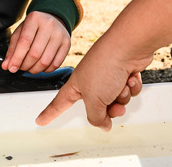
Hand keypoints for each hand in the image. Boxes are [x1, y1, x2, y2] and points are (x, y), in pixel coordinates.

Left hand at [2, 11, 69, 73]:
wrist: (53, 19)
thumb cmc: (34, 27)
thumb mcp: (20, 32)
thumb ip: (12, 49)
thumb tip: (7, 66)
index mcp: (34, 19)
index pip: (24, 42)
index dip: (17, 58)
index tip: (11, 68)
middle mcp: (49, 25)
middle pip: (35, 54)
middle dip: (25, 65)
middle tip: (21, 67)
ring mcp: (60, 34)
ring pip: (45, 61)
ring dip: (35, 70)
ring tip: (30, 67)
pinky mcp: (67, 43)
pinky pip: (56, 64)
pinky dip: (46, 70)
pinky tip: (41, 66)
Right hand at [36, 34, 150, 130]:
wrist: (129, 46)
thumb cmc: (106, 65)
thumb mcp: (95, 100)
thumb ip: (96, 118)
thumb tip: (104, 125)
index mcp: (76, 85)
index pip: (59, 103)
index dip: (49, 113)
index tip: (40, 120)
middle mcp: (91, 81)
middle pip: (98, 108)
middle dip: (110, 109)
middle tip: (114, 106)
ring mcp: (108, 76)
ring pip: (116, 100)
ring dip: (122, 96)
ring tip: (122, 85)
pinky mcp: (124, 72)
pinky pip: (128, 90)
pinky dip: (132, 86)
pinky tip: (130, 77)